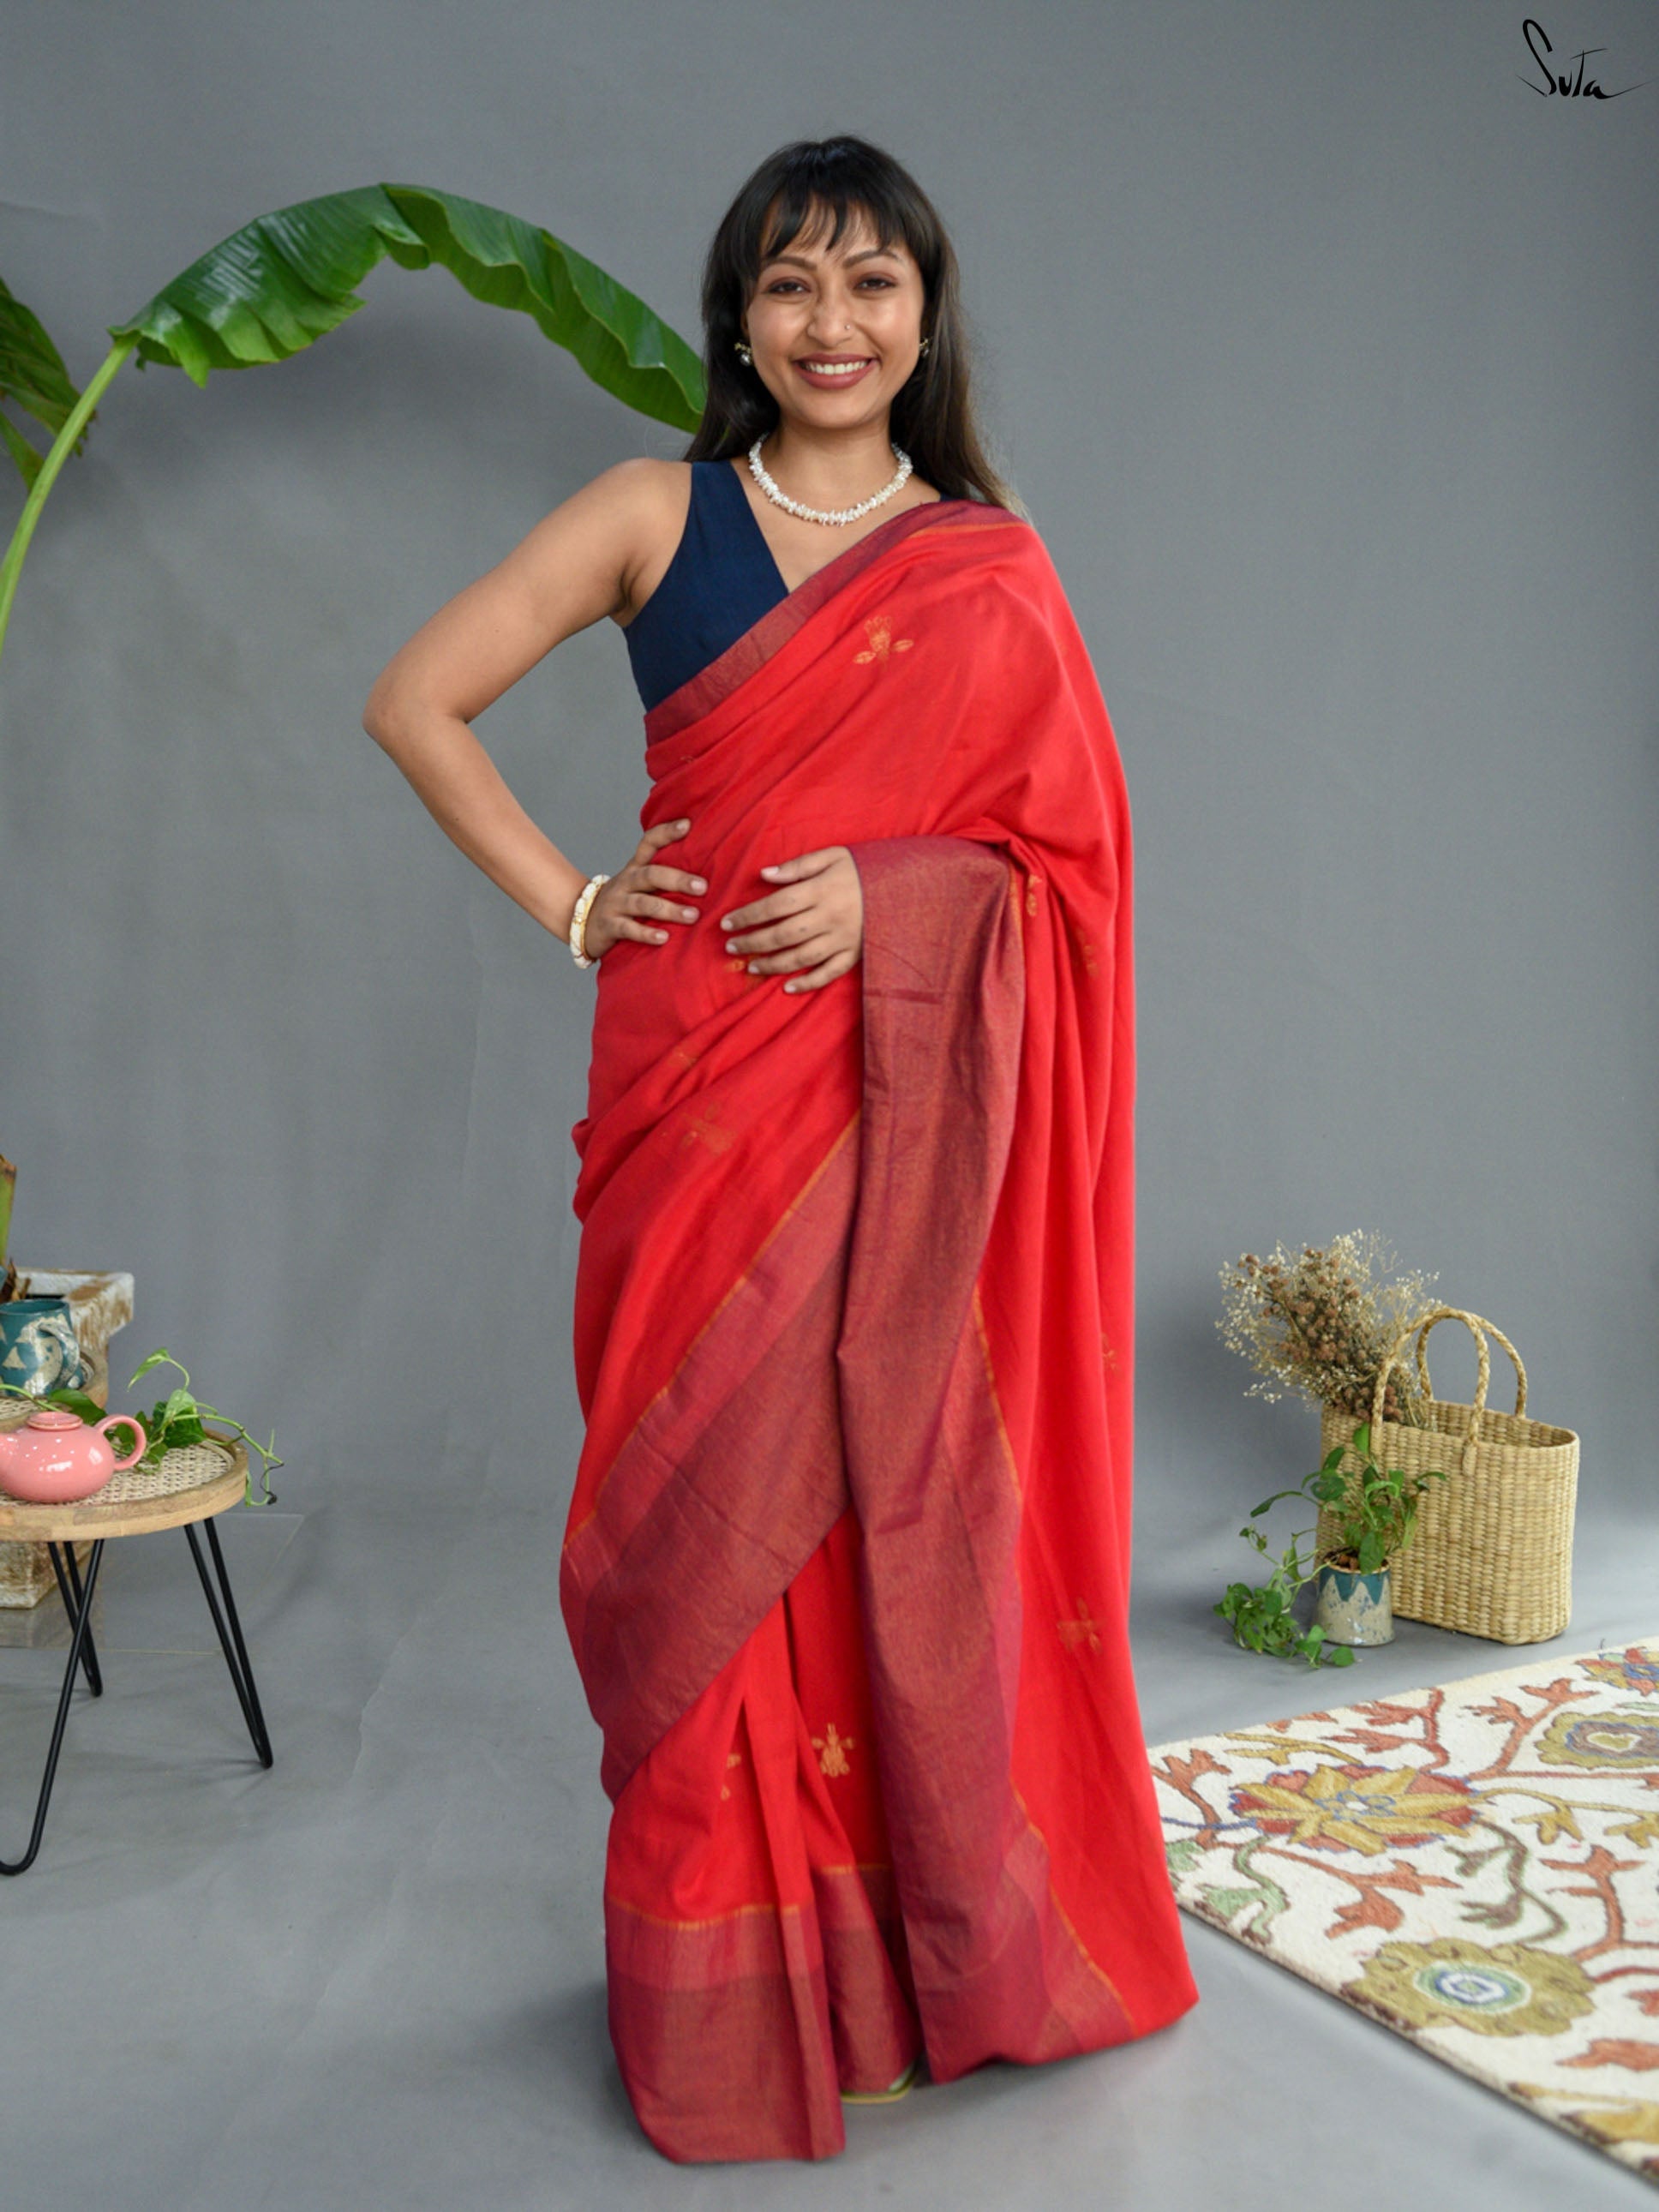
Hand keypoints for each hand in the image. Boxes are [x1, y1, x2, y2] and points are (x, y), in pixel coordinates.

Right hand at [581, 818, 704, 956]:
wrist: (583, 920)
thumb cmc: (624, 902)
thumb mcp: (640, 885)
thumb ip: (665, 877)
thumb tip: (708, 875)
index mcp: (635, 868)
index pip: (649, 843)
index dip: (666, 832)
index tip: (688, 825)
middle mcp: (625, 881)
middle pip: (650, 874)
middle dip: (677, 879)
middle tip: (702, 887)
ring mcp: (615, 903)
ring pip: (642, 903)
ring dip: (669, 909)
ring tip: (692, 916)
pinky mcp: (609, 925)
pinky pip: (628, 929)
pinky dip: (646, 933)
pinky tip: (664, 937)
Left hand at [721, 846, 862, 993]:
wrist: (907, 886)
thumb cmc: (864, 869)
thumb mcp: (833, 856)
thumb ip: (798, 866)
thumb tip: (764, 875)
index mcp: (822, 890)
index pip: (775, 905)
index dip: (748, 915)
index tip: (727, 922)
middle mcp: (830, 917)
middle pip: (783, 934)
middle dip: (753, 942)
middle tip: (731, 947)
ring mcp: (843, 939)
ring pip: (801, 957)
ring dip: (772, 964)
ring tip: (751, 965)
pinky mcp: (855, 954)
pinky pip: (829, 973)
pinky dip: (808, 983)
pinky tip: (787, 988)